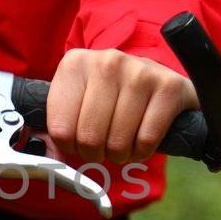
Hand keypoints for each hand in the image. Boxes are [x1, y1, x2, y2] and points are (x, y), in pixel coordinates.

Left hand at [45, 49, 198, 164]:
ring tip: (123, 143)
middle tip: (103, 147)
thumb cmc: (114, 97)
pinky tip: (141, 142)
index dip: (70, 147)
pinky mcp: (168, 87)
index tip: (79, 141)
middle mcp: (107, 62)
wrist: (163, 82)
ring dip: (120, 154)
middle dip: (95, 154)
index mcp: (75, 64)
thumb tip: (52, 157)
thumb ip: (59, 127)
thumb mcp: (80, 100)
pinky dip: (142, 151)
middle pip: (88, 137)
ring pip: (117, 141)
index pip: (60, 129)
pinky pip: (147, 140)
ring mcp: (139, 72)